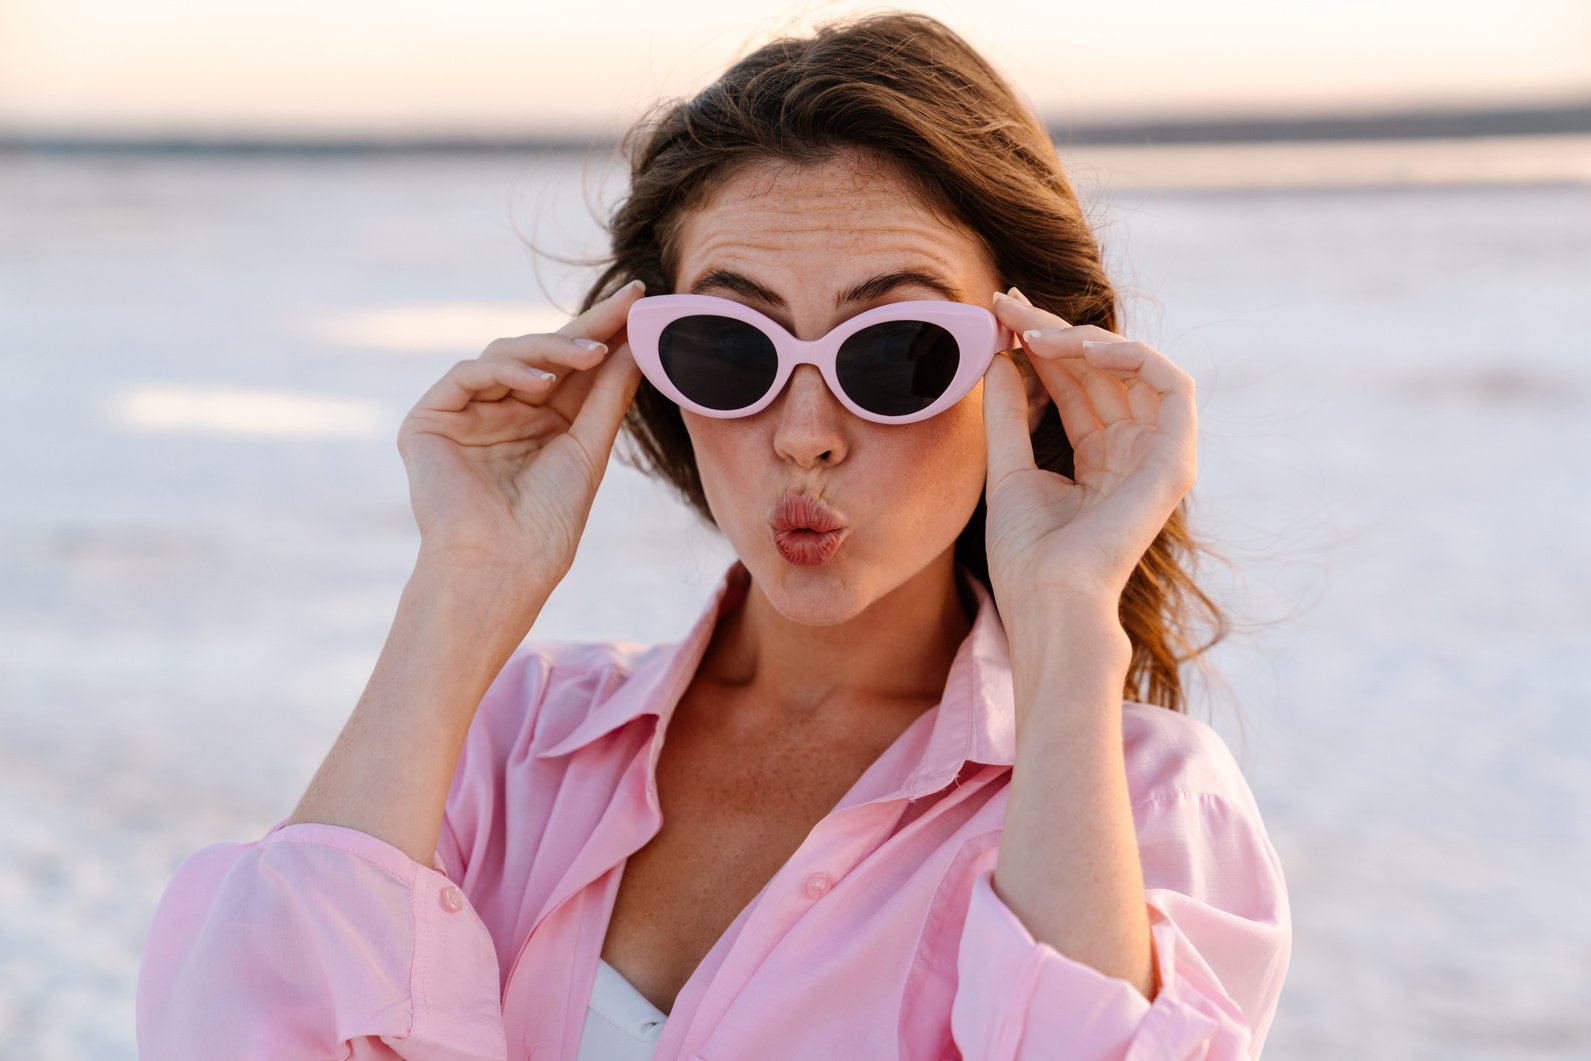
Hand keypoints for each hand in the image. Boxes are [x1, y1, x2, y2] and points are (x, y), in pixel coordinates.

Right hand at [396, 279, 646, 593]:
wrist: (503, 568)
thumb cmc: (547, 524)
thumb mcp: (588, 448)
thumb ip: (607, 394)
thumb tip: (635, 342)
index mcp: (537, 421)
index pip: (572, 368)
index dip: (604, 332)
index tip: (640, 299)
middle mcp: (499, 411)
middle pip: (541, 353)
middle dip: (585, 327)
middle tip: (625, 304)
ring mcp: (463, 414)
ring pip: (506, 355)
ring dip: (552, 349)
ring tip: (591, 352)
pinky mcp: (428, 420)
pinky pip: (469, 375)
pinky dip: (507, 371)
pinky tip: (541, 381)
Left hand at [980, 287, 1196, 615]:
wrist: (1047, 599)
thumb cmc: (1026, 554)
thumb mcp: (1007, 467)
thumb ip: (1007, 413)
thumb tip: (999, 357)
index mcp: (1098, 458)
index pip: (1074, 384)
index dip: (1041, 344)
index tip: (1000, 312)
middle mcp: (1131, 451)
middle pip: (1099, 370)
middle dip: (1052, 329)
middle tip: (1006, 303)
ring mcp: (1156, 455)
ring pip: (1133, 367)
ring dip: (1084, 338)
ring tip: (1034, 331)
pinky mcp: (1176, 459)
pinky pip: (1172, 385)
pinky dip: (1133, 355)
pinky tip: (1082, 347)